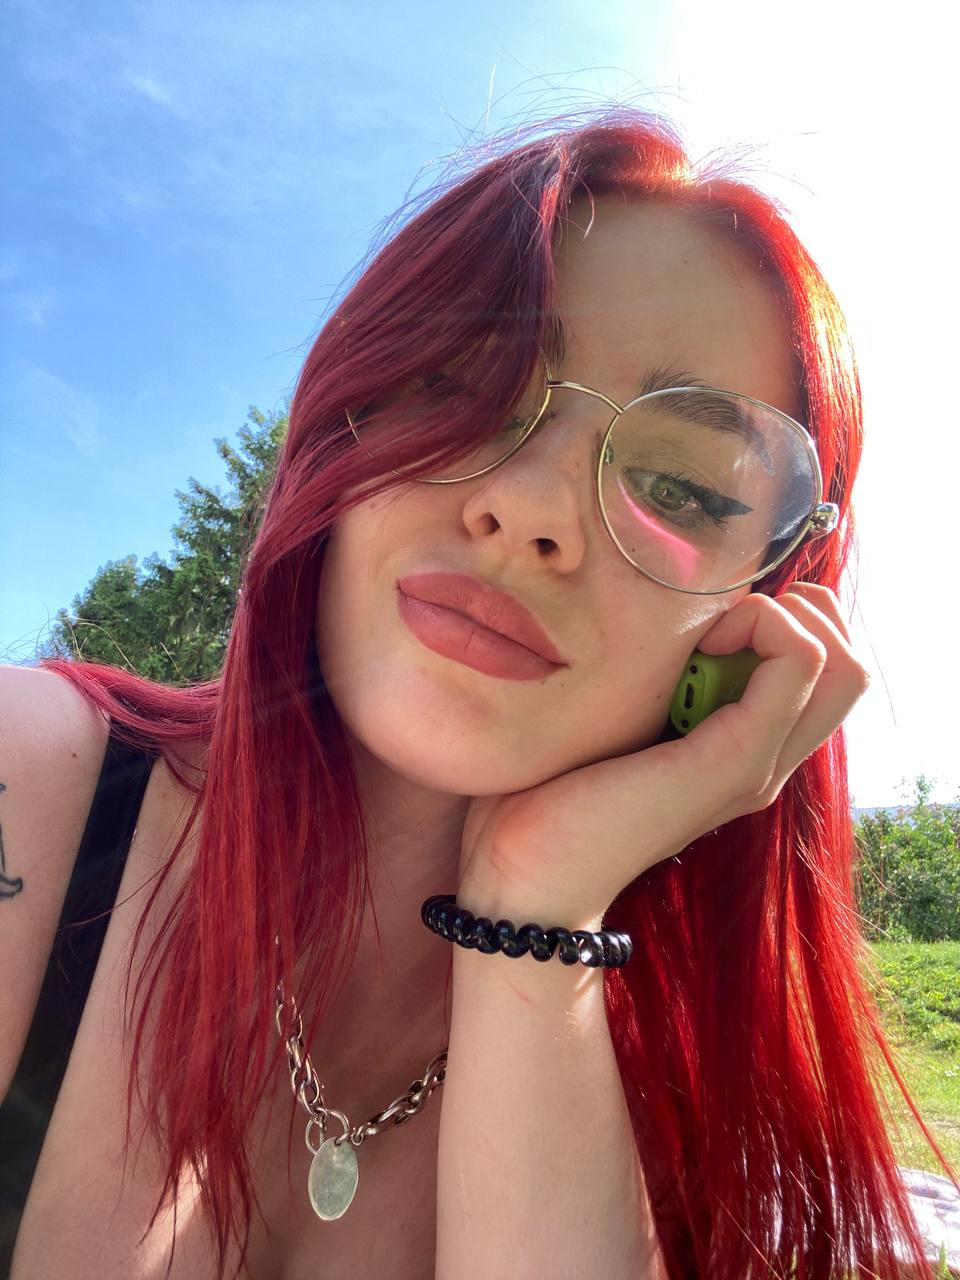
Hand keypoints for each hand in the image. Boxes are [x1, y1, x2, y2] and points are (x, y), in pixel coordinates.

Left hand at [456, 583, 870, 922]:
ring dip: (783, 616)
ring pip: (843, 667)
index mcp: (739, 752)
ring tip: (711, 631)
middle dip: (803, 612)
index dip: (783, 618)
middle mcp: (764, 762)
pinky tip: (704, 640)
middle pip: (849, 670)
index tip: (704, 621)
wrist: (525, 875)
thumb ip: (648, 686)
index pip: (823, 671)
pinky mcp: (734, 762)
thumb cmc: (548, 794)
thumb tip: (649, 618)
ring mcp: (756, 767)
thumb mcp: (611, 724)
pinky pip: (800, 665)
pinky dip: (764, 625)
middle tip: (722, 618)